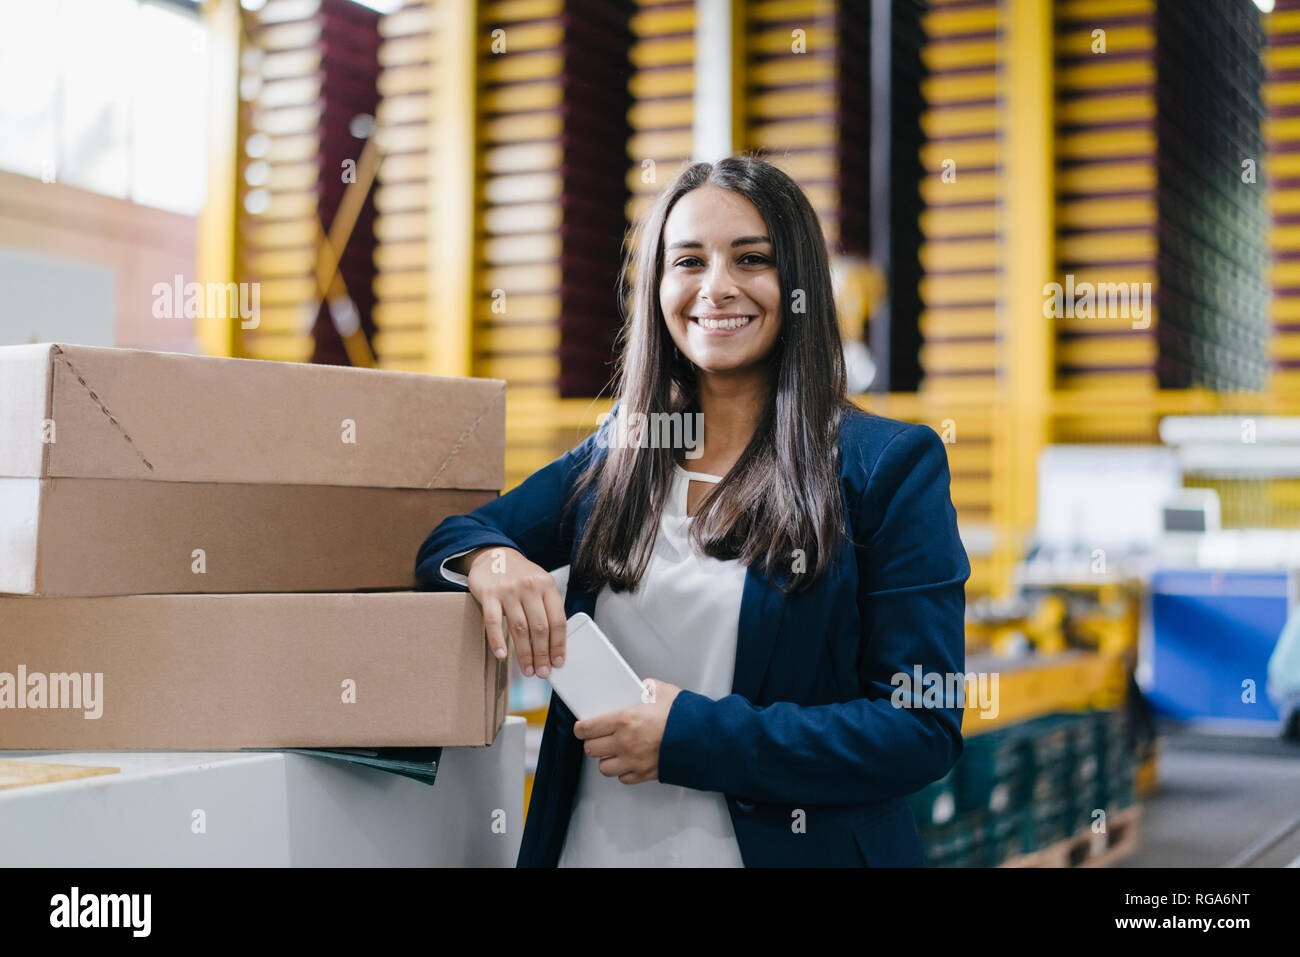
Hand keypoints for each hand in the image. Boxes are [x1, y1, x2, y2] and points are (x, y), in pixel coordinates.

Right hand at [460, 546, 565, 677]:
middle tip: (542, 672)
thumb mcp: (540, 584)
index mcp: (547, 585)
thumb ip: (547, 607)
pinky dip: (498, 640)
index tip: (558, 662)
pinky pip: (493, 622)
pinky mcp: (489, 594)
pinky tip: (502, 655)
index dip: (559, 644)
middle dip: (542, 654)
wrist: (494, 555)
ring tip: (527, 669)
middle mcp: (530, 587)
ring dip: (524, 653)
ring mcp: (508, 590)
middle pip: (540, 628)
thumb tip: (555, 643)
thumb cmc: (520, 576)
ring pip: (519, 628)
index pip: (558, 620)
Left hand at [573, 679, 681, 784]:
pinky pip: (623, 778)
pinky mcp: (644, 775)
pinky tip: (629, 761)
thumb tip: (639, 687)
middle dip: (592, 742)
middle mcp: (625, 743)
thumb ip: (645, 688)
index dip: (581, 728)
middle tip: (598, 737)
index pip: (587, 728)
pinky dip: (623, 771)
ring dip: (606, 759)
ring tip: (613, 751)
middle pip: (591, 749)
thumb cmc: (684, 715)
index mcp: (625, 721)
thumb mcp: (662, 691)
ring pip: (604, 767)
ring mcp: (633, 762)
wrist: (704, 739)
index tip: (582, 727)